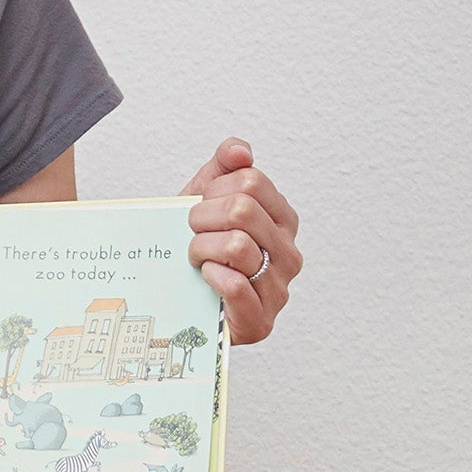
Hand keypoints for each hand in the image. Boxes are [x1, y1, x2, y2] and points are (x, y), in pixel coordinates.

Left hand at [182, 139, 301, 344]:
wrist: (183, 300)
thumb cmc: (201, 250)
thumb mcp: (206, 201)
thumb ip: (225, 167)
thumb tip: (239, 151)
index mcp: (282, 220)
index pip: (251, 181)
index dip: (214, 190)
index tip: (202, 206)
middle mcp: (288, 253)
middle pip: (242, 210)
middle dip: (202, 218)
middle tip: (192, 232)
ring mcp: (279, 288)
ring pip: (236, 246)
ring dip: (201, 249)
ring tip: (196, 257)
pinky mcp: (261, 320)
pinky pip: (233, 285)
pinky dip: (210, 276)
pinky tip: (205, 277)